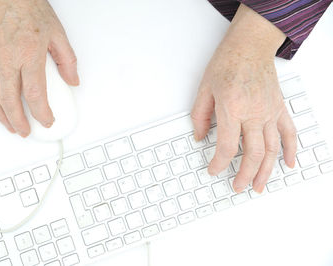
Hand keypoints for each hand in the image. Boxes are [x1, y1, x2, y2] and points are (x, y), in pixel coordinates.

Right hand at [0, 0, 78, 136]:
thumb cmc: (29, 9)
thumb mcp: (58, 34)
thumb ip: (67, 60)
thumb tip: (73, 81)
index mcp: (29, 56)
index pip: (35, 94)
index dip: (42, 113)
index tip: (47, 121)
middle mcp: (8, 61)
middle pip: (11, 101)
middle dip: (20, 122)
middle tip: (27, 131)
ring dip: (3, 117)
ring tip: (12, 126)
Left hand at [191, 4, 296, 192]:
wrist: (250, 46)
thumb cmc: (228, 62)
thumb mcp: (205, 89)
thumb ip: (200, 116)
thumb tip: (199, 137)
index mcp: (232, 108)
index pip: (226, 147)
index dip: (218, 164)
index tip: (213, 170)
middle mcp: (254, 113)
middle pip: (252, 154)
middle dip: (244, 175)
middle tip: (238, 186)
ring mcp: (270, 112)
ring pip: (272, 149)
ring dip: (266, 171)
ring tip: (259, 185)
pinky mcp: (279, 108)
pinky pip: (289, 133)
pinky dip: (290, 150)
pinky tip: (287, 164)